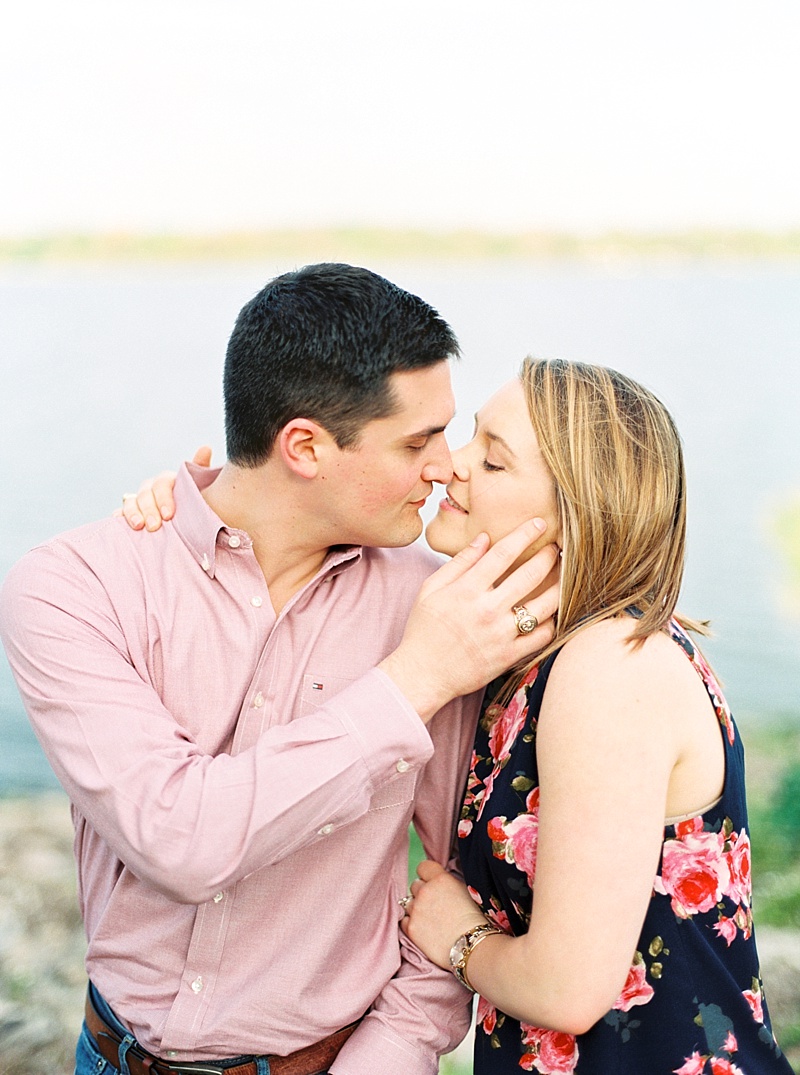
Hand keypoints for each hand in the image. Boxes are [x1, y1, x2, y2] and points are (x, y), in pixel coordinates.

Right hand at [116, 446, 211, 529]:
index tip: (169, 515)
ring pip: (130, 502)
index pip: (161, 484)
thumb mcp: (199, 488)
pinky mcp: (130, 514)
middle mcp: (150, 489)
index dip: (163, 498)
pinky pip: (120, 513)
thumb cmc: (192, 502)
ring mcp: (138, 501)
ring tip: (138, 526)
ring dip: (132, 513)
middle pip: (145, 494)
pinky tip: (118, 522)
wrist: (185, 520)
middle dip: (149, 510)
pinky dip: (119, 516)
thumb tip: (205, 448)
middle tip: (154, 526)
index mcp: (166, 481)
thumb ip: (200, 469)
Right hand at [379, 519, 558, 720]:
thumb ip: (459, 562)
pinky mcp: (509, 656)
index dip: (525, 534)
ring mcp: (501, 634)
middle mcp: (487, 610)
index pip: (503, 553)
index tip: (539, 524)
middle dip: (548, 556)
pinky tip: (552, 611)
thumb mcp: (430, 589)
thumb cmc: (423, 630)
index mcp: (467, 590)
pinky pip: (542, 636)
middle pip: (530, 575)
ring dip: (559, 586)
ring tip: (563, 576)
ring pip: (544, 605)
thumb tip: (484, 538)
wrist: (422, 674)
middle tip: (557, 547)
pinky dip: (552, 622)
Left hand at [401, 860, 486, 968]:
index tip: (431, 883)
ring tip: (430, 919)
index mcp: (440, 879)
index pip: (423, 867)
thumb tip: (438, 882)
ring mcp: (416, 909)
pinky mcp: (411, 928)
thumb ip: (447, 882)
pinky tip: (424, 929)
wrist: (471, 945)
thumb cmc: (473, 920)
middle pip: (415, 885)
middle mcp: (425, 891)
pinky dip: (411, 923)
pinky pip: (404, 920)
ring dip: (416, 908)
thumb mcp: (464, 891)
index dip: (427, 875)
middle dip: (422, 893)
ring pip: (408, 902)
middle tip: (434, 905)